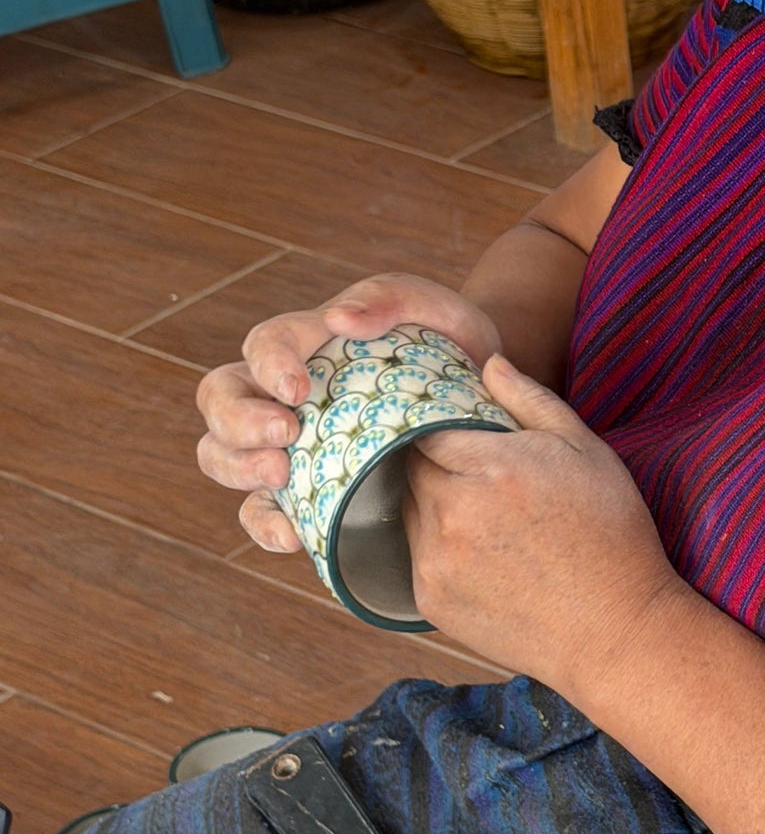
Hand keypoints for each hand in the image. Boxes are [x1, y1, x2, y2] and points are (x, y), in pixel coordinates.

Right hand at [196, 273, 502, 553]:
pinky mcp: (298, 493)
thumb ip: (387, 298)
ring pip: (222, 454)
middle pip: (220, 399)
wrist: (475, 401)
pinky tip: (293, 535)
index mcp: (304, 342)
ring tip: (280, 475)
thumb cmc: (444, 344)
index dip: (268, 365)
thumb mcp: (430, 308)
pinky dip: (265, 526)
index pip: (263, 343)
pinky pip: (258, 513)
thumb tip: (338, 317)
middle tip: (285, 434)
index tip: (297, 388)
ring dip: (238, 467)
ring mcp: (282, 444)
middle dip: (238, 420)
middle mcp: (279, 393)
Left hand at [403, 354, 682, 694]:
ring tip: (481, 515)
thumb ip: (530, 400)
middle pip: (411, 468)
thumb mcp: (586, 451)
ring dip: (432, 503)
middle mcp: (453, 513)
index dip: (439, 424)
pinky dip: (436, 547)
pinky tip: (481, 553)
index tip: (454, 428)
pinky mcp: (430, 601)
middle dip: (435, 463)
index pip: (426, 426)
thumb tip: (487, 362)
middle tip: (473, 473)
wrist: (616, 632)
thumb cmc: (612, 535)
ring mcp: (436, 561)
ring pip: (409, 510)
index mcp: (491, 467)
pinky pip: (414, 555)